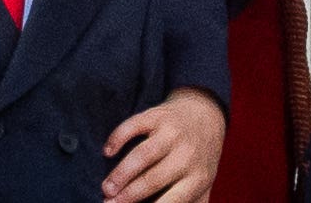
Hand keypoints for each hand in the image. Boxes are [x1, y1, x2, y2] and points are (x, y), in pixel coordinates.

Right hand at [101, 87, 225, 201]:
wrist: (204, 115)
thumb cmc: (198, 159)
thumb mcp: (202, 184)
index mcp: (198, 177)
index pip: (172, 201)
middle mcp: (187, 154)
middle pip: (152, 180)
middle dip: (128, 197)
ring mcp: (172, 133)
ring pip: (143, 154)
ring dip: (121, 173)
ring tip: (106, 188)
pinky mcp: (157, 115)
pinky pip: (134, 125)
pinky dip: (118, 137)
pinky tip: (108, 151)